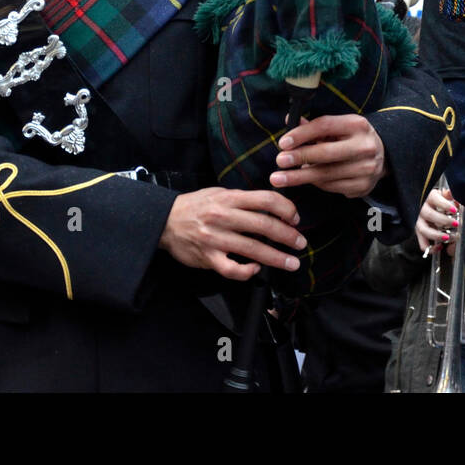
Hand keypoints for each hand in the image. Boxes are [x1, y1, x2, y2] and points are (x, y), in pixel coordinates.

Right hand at [159, 187, 303, 280]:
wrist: (165, 220)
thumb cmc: (195, 206)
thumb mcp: (219, 193)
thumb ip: (243, 200)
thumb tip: (272, 205)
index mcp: (230, 198)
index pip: (266, 200)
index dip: (286, 209)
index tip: (295, 219)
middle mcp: (224, 217)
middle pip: (265, 226)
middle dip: (288, 236)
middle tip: (300, 244)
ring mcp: (216, 238)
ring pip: (253, 250)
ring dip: (277, 258)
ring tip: (292, 262)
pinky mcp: (208, 257)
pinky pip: (232, 269)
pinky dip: (247, 271)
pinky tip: (256, 270)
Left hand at [270, 115, 386, 197]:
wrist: (383, 156)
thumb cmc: (352, 138)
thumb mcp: (338, 127)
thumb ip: (314, 126)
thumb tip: (289, 120)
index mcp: (357, 125)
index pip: (325, 126)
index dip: (302, 134)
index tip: (283, 143)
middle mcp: (365, 146)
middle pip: (326, 153)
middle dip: (299, 158)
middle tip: (279, 162)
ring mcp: (366, 168)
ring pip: (327, 174)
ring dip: (301, 176)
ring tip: (282, 177)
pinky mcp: (363, 186)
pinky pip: (332, 187)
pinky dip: (317, 184)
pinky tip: (307, 180)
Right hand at [415, 187, 459, 254]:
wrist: (430, 207)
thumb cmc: (440, 201)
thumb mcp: (445, 195)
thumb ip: (450, 195)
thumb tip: (452, 193)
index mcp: (429, 197)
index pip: (435, 199)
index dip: (444, 204)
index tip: (454, 210)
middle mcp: (421, 209)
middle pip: (429, 215)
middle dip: (443, 220)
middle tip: (456, 224)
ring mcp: (418, 222)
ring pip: (423, 230)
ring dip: (436, 235)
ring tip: (448, 237)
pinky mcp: (419, 233)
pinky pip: (422, 243)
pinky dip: (430, 248)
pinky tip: (440, 247)